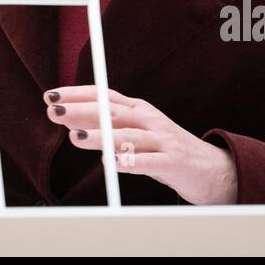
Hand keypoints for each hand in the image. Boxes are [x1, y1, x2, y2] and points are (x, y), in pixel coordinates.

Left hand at [43, 86, 237, 203]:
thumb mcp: (136, 134)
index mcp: (138, 110)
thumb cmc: (166, 150)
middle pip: (111, 112)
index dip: (77, 94)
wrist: (213, 169)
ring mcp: (162, 140)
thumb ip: (108, 128)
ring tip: (75, 139)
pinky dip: (130, 162)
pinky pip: (149, 162)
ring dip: (100, 137)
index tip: (51, 96)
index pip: (103, 96)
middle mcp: (149, 119)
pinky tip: (113, 165)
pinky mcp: (173, 162)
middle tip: (55, 111)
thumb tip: (70, 123)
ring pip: (127, 136)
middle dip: (81, 111)